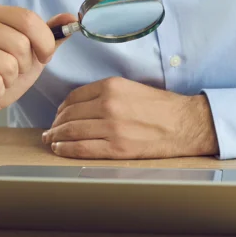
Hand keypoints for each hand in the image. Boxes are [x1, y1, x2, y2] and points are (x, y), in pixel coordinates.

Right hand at [0, 5, 77, 142]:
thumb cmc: (0, 74)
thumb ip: (50, 35)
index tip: (42, 57)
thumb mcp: (31, 53)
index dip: (44, 43)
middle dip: (24, 66)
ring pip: (8, 65)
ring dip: (9, 81)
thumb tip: (72, 18)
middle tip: (8, 72)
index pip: (28, 19)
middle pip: (20, 44)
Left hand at [42, 77, 218, 158]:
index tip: (59, 115)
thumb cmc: (161, 107)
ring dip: (57, 138)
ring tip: (51, 141)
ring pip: (72, 132)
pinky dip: (66, 150)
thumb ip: (106, 93)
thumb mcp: (132, 88)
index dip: (62, 108)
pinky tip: (60, 150)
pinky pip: (82, 149)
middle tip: (50, 131)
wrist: (185, 124)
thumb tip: (81, 106)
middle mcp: (109, 104)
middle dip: (56, 125)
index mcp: (112, 86)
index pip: (74, 97)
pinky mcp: (117, 148)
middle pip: (69, 115)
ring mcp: (112, 127)